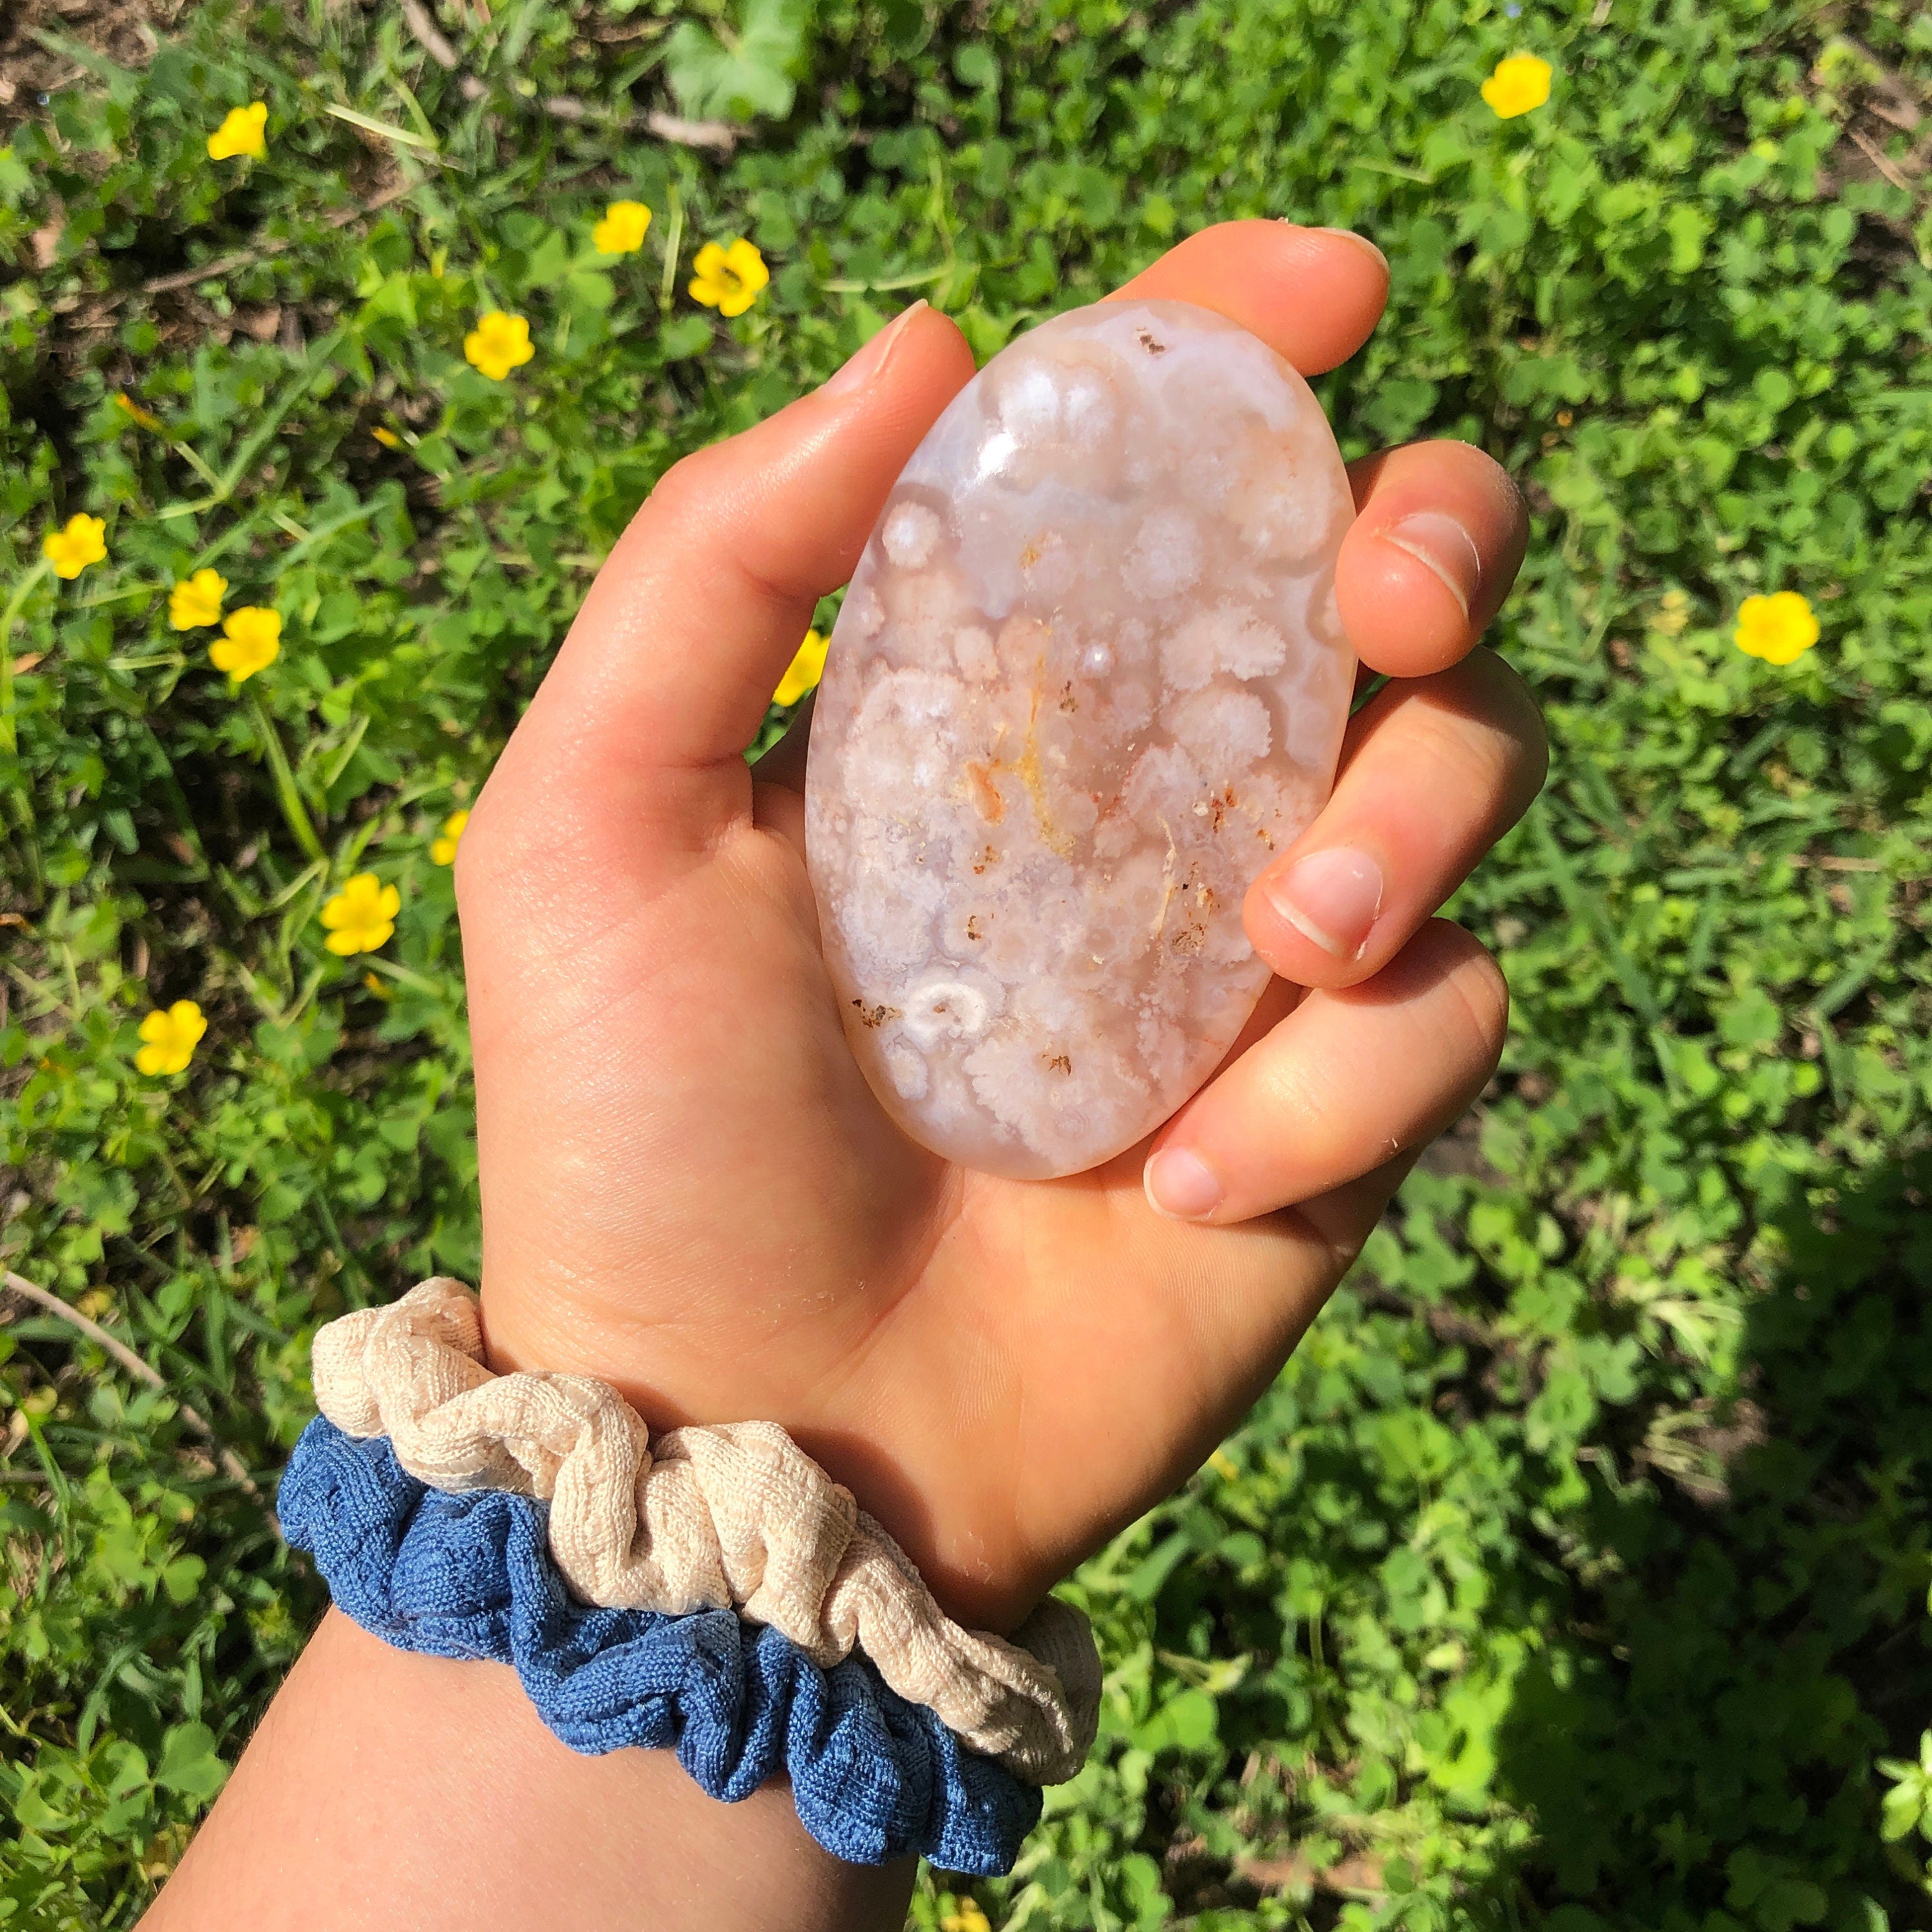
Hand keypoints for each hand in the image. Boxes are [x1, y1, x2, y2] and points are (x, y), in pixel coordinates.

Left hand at [456, 221, 1541, 1633]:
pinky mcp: (1336, 1113)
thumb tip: (925, 336)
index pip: (1143, 474)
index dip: (1240, 354)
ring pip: (1461, 777)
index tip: (1324, 289)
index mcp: (984, 705)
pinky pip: (1445, 1025)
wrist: (753, 1435)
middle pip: (1374, 587)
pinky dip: (1335, 1096)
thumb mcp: (594, 825)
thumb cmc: (645, 1136)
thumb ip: (715, 563)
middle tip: (1385, 599)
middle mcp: (1142, 801)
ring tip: (1276, 954)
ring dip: (1409, 825)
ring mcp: (1253, 957)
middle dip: (1431, 539)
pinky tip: (1167, 1189)